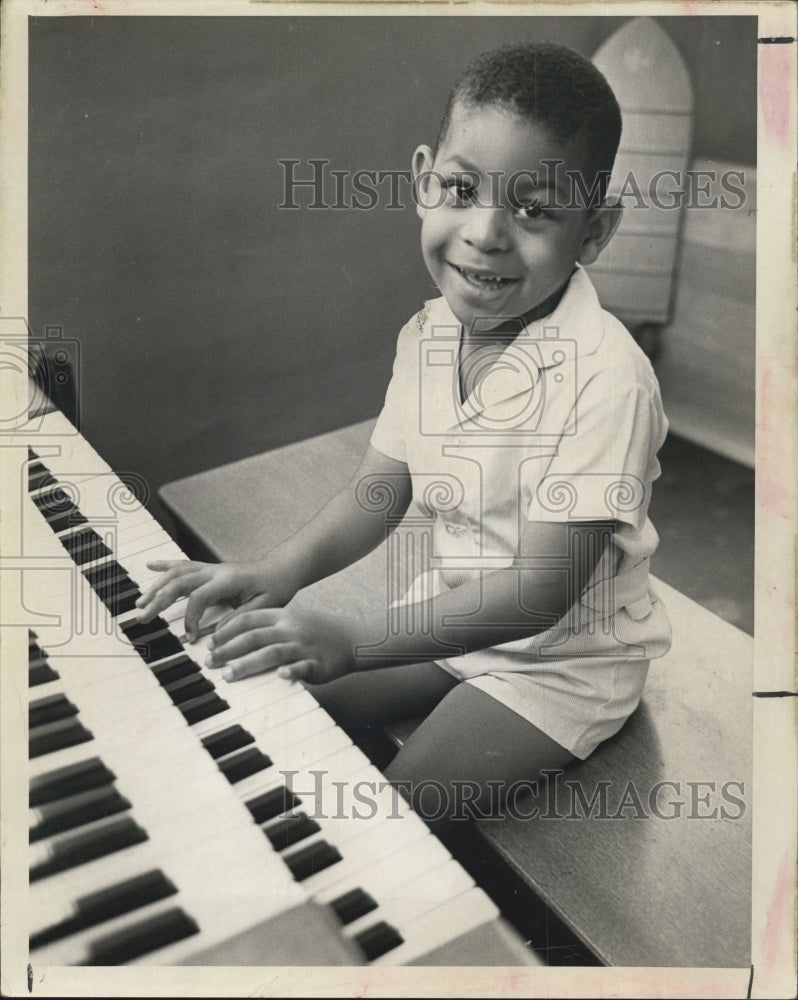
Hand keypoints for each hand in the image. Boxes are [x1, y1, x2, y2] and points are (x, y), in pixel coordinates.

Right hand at [135, 559, 297, 641]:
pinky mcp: (210, 569)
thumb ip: (241, 618)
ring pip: (177, 573)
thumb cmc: (277, 587)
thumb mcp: (265, 606)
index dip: (190, 617)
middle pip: (179, 582)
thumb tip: (217, 634)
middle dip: (158, 600)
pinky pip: (184, 565)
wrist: (283, 568)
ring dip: (156, 586)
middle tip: (143, 618)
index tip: (190, 638)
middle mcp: (216, 571)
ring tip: (140, 603)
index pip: (198, 596)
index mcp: (229, 580)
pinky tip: (151, 565)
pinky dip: (166, 565)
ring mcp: (211, 568)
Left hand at [207, 605, 356, 684]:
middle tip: (210, 662)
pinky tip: (280, 676)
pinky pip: (303, 667)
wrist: (351, 639)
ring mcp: (304, 646)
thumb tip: (232, 638)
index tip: (210, 643)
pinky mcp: (317, 663)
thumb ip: (266, 626)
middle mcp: (291, 628)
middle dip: (228, 650)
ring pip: (272, 653)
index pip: (248, 619)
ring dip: (248, 664)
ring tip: (228, 675)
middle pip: (254, 637)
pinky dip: (291, 671)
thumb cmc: (316, 632)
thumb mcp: (291, 620)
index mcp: (283, 616)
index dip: (226, 631)